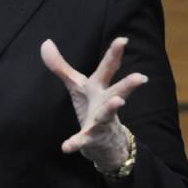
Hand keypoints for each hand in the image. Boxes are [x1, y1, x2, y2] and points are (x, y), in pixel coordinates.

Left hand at [40, 37, 146, 170]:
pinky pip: (84, 141)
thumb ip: (61, 66)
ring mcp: (101, 121)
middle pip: (118, 90)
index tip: (123, 40)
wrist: (104, 143)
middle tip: (141, 77)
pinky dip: (75, 143)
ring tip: (119, 101)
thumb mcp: (76, 86)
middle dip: (129, 84)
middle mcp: (105, 102)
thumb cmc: (91, 107)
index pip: (109, 68)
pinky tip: (66, 147)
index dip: (115, 53)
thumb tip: (45, 42)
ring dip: (113, 108)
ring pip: (108, 114)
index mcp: (100, 87)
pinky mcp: (92, 138)